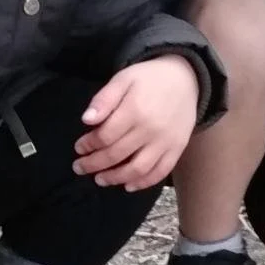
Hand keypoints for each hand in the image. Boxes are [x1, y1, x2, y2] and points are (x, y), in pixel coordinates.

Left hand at [74, 56, 199, 191]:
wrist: (186, 78)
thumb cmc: (150, 78)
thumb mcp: (124, 79)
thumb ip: (104, 99)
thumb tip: (86, 120)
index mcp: (135, 110)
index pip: (105, 136)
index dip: (88, 145)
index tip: (79, 147)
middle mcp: (150, 130)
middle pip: (117, 154)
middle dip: (93, 164)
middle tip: (79, 167)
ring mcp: (165, 142)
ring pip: (137, 169)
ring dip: (115, 178)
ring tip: (99, 179)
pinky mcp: (177, 149)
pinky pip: (160, 172)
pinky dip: (143, 183)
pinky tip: (128, 186)